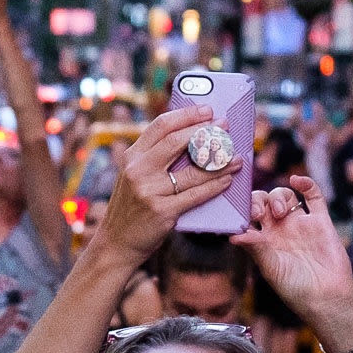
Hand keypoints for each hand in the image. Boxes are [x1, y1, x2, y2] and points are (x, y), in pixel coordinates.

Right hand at [93, 105, 240, 262]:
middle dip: (205, 132)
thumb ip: (154, 158)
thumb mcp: (134, 177)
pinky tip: (227, 179)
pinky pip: (195, 194)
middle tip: (225, 126)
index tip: (207, 110)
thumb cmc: (132, 207)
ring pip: (192, 170)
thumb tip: (192, 138)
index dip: (187, 115)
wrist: (116, 243)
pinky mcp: (162, 211)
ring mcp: (149, 191)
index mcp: (131, 157)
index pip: (161, 126)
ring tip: (236, 157)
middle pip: (176, 142)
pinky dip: (215, 186)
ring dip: (219, 161)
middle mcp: (138, 170)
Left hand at [231, 176, 352, 336]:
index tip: (237, 214)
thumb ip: (256, 248)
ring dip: (278, 196)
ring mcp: (300, 223)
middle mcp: (280, 230)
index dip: (240, 211)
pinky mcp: (320, 221)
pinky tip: (297, 180)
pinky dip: (306, 184)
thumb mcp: (271, 269)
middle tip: (257, 213)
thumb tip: (233, 236)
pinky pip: (313, 196)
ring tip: (279, 211)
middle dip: (257, 201)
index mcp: (263, 241)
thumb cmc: (296, 289)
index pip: (247, 218)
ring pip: (285, 196)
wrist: (327, 296)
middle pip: (263, 202)